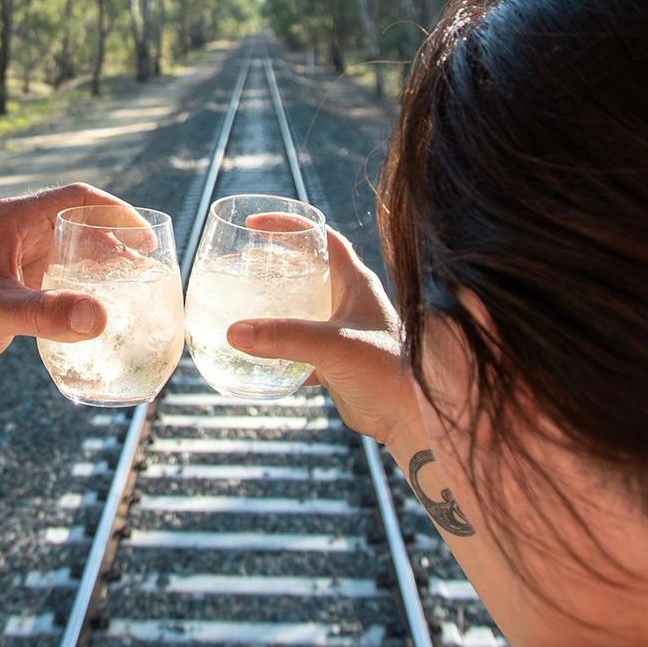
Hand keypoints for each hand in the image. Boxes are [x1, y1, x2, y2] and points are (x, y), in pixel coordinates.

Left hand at [0, 182, 140, 375]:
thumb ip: (46, 314)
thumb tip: (100, 316)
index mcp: (12, 220)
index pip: (76, 198)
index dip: (115, 211)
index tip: (146, 236)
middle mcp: (17, 229)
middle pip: (79, 221)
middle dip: (116, 238)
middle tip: (149, 265)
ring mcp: (16, 253)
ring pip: (72, 245)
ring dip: (103, 259)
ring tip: (136, 282)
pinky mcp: (15, 278)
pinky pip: (60, 269)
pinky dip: (85, 279)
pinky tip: (103, 301)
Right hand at [226, 229, 416, 447]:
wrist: (412, 421)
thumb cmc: (389, 371)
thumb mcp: (334, 346)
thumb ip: (285, 338)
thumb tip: (235, 332)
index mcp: (355, 284)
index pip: (322, 238)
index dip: (290, 226)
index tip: (255, 225)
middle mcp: (348, 304)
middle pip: (306, 271)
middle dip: (272, 264)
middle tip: (239, 265)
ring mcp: (341, 333)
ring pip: (300, 310)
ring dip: (272, 307)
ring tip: (240, 304)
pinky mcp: (334, 363)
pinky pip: (297, 348)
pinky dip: (275, 349)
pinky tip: (252, 355)